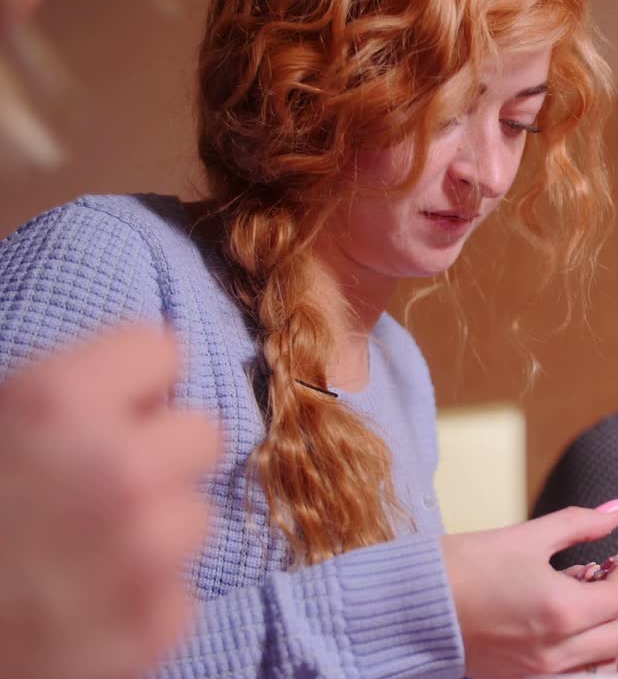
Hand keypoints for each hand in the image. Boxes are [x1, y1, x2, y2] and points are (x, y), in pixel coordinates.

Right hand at [0, 326, 219, 678]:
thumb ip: (58, 400)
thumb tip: (127, 388)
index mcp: (57, 401)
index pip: (160, 350)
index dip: (134, 383)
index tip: (114, 408)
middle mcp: (118, 470)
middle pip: (201, 433)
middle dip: (159, 455)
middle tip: (104, 485)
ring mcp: (145, 554)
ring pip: (195, 516)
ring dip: (154, 532)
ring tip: (82, 552)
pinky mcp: (152, 626)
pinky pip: (177, 595)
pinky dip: (140, 604)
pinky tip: (80, 607)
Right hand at [443, 502, 617, 677]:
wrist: (413, 604)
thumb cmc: (463, 567)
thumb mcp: (527, 536)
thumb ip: (580, 524)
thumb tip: (617, 510)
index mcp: (562, 610)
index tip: (617, 560)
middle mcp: (557, 650)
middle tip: (611, 583)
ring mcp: (540, 673)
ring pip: (606, 662)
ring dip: (611, 634)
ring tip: (592, 607)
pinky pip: (577, 674)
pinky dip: (587, 654)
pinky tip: (570, 630)